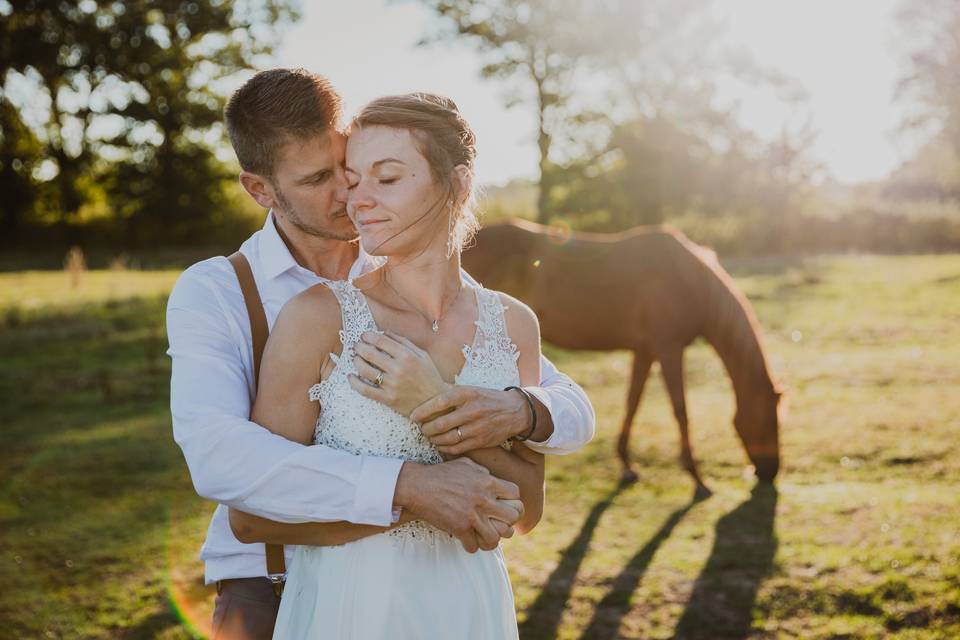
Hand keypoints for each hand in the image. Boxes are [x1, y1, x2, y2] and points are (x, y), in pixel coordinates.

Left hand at [349, 331, 451, 415]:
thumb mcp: (423, 355)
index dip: (369, 336)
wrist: (435, 402)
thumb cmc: (429, 377)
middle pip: (370, 354)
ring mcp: (392, 385)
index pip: (382, 341)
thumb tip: (385, 332)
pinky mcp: (388, 399)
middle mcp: (399, 369)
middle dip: (359, 347)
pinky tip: (351, 377)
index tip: (364, 335)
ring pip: (365, 370)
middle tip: (356, 346)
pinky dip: (354, 383)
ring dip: (356, 362)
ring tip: (355, 358)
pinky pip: (365, 390)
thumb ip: (404, 342)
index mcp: (408, 356)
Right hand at [393, 458, 522, 552]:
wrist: (417, 485)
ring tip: (484, 537)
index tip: (504, 505)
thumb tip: (492, 477)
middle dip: (508, 521)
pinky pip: (474, 546)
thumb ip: (483, 471)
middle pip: (513, 517)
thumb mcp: (465, 464)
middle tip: (499, 523)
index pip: (515, 494)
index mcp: (487, 481)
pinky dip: (472, 546)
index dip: (513, 501)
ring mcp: (472, 515)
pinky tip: (467, 541)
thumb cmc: (441, 473)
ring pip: (496, 537)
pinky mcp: (459, 528)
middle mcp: (483, 499)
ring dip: (491, 539)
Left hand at [410, 386, 530, 455]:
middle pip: (441, 424)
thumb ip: (452, 393)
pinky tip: (440, 444)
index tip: (413, 416)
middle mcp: (473, 411)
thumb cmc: (488, 398)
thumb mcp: (472, 390)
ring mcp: (477, 428)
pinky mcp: (481, 441)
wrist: (515, 411)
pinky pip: (457, 448)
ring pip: (447, 438)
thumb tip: (426, 394)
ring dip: (434, 439)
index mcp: (468, 394)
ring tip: (429, 436)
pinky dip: (445, 448)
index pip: (440, 402)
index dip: (423, 410)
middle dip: (426, 428)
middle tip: (421, 428)